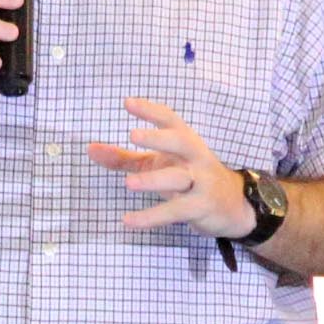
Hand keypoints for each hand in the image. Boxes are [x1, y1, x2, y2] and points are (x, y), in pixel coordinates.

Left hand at [91, 98, 249, 235]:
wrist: (233, 206)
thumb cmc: (189, 178)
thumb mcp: (158, 164)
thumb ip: (124, 157)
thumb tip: (90, 149)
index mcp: (185, 142)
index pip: (170, 119)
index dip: (151, 111)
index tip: (127, 103)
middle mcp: (196, 158)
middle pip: (181, 142)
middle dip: (159, 138)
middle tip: (134, 135)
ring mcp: (201, 182)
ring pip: (178, 179)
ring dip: (153, 180)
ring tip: (128, 183)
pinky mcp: (200, 207)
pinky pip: (175, 211)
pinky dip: (151, 217)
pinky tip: (128, 220)